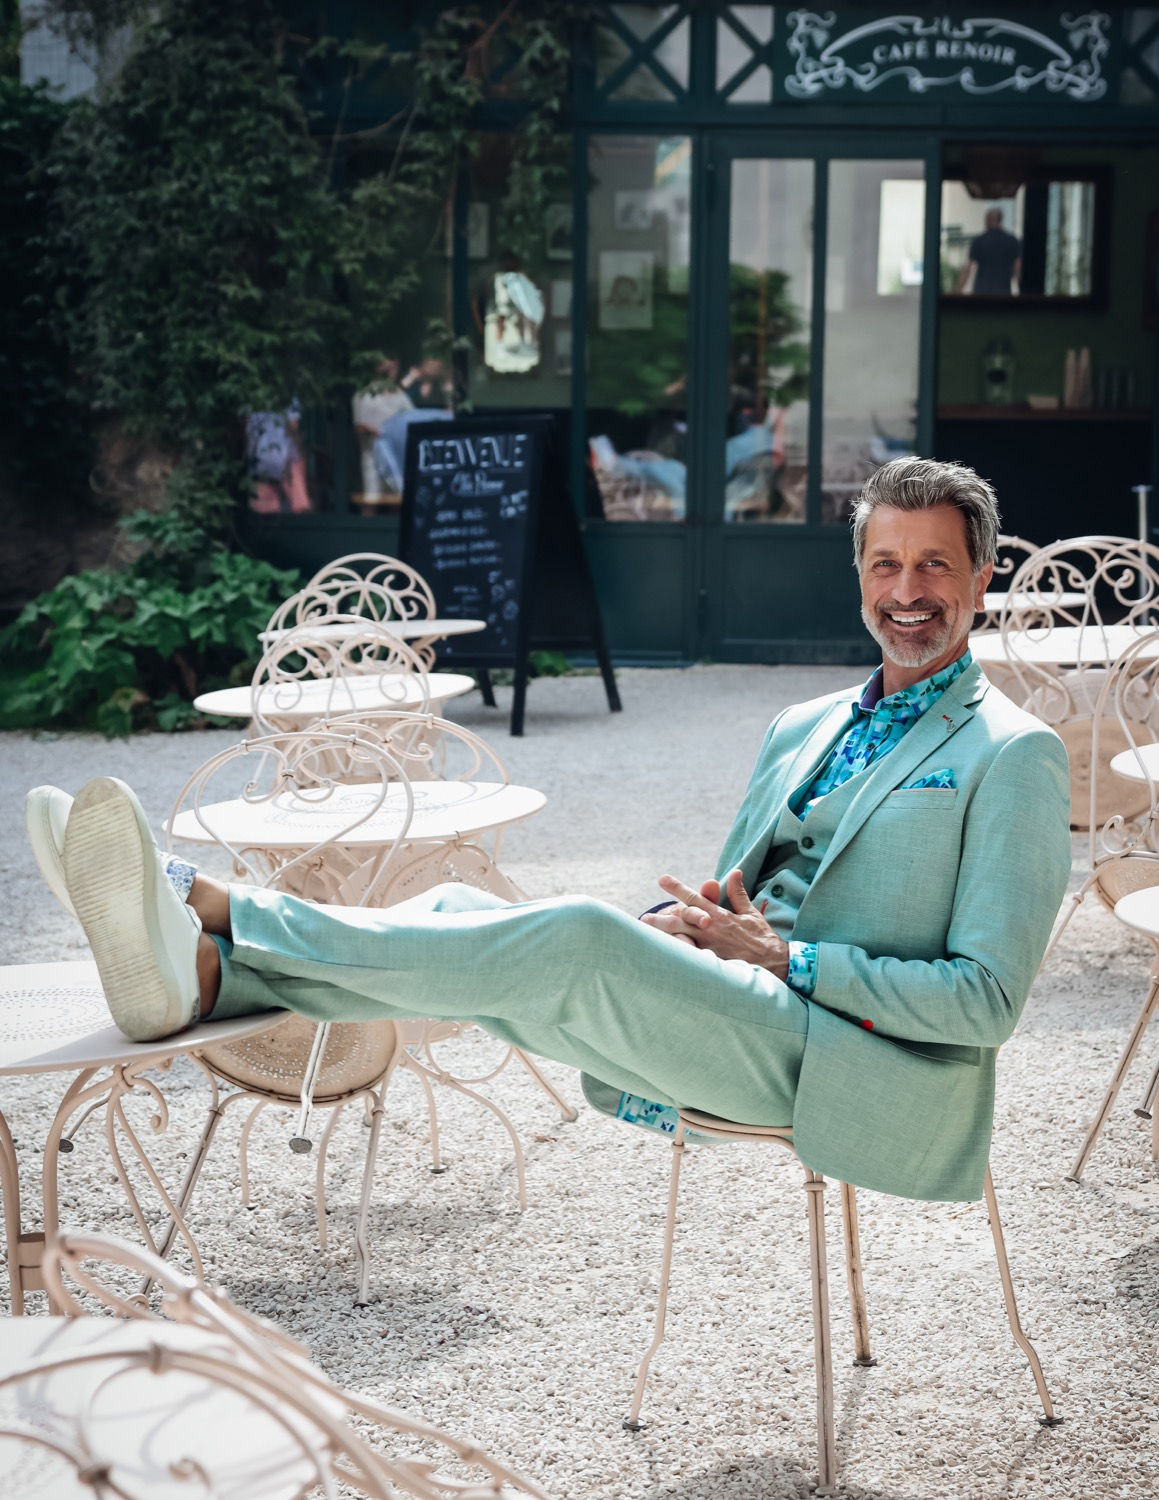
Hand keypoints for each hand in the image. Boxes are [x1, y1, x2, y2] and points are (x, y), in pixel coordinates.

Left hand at [640, 869, 788, 979]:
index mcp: (719, 916)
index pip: (694, 898)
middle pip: (682, 920)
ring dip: (664, 937)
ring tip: (646, 935)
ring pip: (682, 939)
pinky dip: (678, 957)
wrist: (773, 963)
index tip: (662, 879)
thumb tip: (734, 872)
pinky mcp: (712, 963)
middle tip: (644, 917)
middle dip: (662, 917)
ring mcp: (710, 948)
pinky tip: (662, 958)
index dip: (677, 888)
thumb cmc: (762, 937)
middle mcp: (711, 930)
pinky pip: (691, 959)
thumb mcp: (751, 912)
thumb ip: (738, 893)